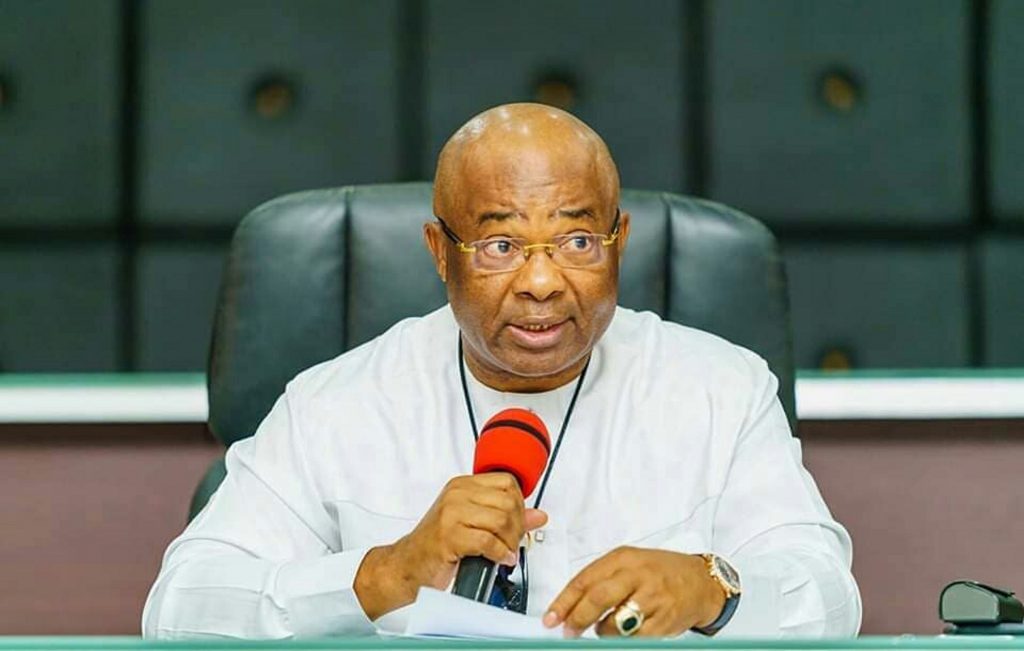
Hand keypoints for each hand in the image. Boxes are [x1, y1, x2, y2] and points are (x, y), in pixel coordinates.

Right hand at [354, 473, 547, 618]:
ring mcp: (451, 513)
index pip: (507, 482)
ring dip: (510, 542)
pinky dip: (500, 554)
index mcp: (462, 485)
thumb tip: (538, 516)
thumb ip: (506, 517)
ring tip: (505, 552)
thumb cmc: (437, 545)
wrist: (407, 565)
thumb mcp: (473, 524)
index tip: (517, 522)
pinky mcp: (449, 535)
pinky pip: (488, 541)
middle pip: (508, 501)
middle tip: (512, 542)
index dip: (520, 504)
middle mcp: (457, 495)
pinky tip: (499, 560)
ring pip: (501, 520)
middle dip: (517, 527)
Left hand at [544, 547, 724, 637]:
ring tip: (603, 630)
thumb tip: (570, 606)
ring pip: (616, 622)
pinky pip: (636, 638)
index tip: (551, 618)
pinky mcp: (665, 619)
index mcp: (623, 558)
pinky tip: (623, 634)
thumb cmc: (660, 572)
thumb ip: (601, 580)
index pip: (585, 579)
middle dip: (578, 618)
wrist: (701, 581)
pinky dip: (623, 640)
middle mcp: (638, 574)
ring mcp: (653, 597)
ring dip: (602, 632)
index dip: (564, 601)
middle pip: (598, 598)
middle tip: (568, 631)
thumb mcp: (629, 564)